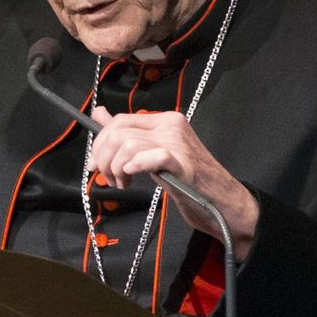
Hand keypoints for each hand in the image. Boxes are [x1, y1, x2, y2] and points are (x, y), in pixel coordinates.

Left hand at [86, 106, 258, 259]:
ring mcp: (178, 144)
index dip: (100, 143)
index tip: (94, 164)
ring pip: (128, 144)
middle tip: (107, 177)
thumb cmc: (188, 180)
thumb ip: (128, 133)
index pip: (120, 121)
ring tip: (123, 183)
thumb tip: (99, 114)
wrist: (222, 201)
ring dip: (116, 168)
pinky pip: (152, 156)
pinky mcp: (183, 164)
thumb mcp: (153, 153)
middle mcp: (171, 126)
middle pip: (119, 131)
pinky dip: (135, 166)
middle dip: (103, 157)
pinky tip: (133, 176)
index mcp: (165, 121)